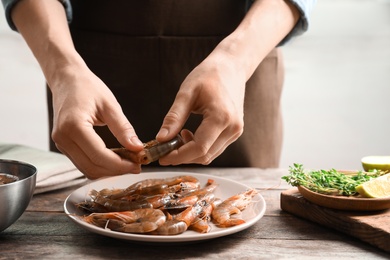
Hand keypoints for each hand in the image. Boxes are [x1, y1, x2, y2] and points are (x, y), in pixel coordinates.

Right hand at [50, 65, 143, 178]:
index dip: (120, 164)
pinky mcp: (63, 145)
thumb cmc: (88, 87)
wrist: (67, 79)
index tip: (138, 165)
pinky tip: (115, 159)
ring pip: (87, 169)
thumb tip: (137, 148)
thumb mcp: (110, 106)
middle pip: (92, 167)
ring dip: (108, 170)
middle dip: (116, 170)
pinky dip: (99, 164)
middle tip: (136, 166)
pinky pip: (82, 162)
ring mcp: (60, 143)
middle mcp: (63, 138)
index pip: (99, 156)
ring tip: (128, 163)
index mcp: (74, 126)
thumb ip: (123, 129)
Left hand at [156, 50, 245, 164]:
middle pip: (204, 155)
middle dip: (182, 157)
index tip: (162, 157)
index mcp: (221, 117)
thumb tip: (160, 139)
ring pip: (210, 155)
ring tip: (177, 137)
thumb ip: (174, 117)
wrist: (231, 67)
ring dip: (190, 153)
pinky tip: (189, 134)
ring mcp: (236, 132)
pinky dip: (199, 148)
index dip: (178, 156)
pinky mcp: (234, 132)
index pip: (199, 148)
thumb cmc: (208, 75)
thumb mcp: (186, 93)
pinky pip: (214, 148)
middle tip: (164, 149)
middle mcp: (232, 128)